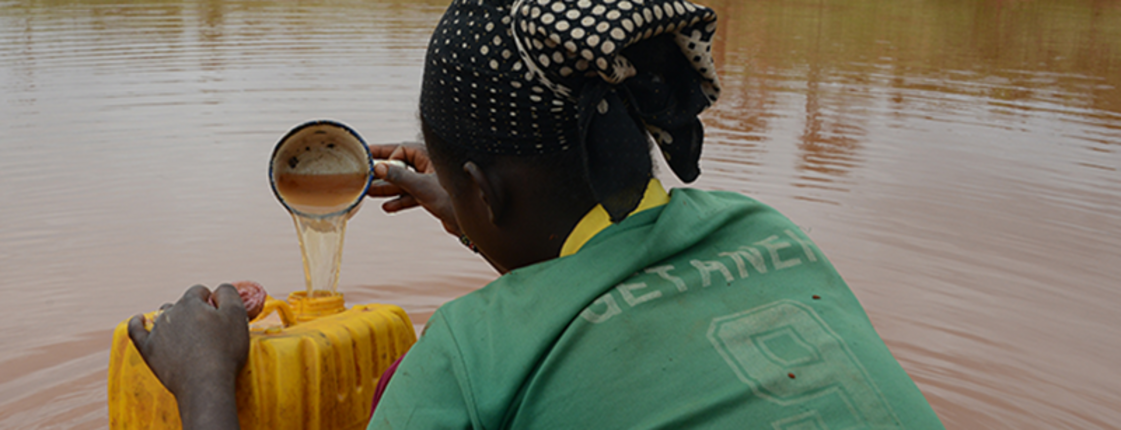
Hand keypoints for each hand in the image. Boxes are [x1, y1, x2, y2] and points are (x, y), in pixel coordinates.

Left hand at [128, 284, 247, 429]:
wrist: (205, 383)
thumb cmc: (224, 350)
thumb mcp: (237, 315)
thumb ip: (228, 293)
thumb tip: (218, 289)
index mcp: (191, 303)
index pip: (198, 291)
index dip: (209, 300)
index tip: (217, 314)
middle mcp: (170, 313)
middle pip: (181, 305)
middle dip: (193, 312)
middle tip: (207, 330)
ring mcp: (157, 332)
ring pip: (163, 317)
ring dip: (174, 321)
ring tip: (187, 335)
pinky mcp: (148, 350)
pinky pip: (135, 331)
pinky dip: (136, 323)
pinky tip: (138, 319)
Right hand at [367, 143, 459, 234]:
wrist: (472, 220)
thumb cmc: (450, 198)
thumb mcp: (420, 186)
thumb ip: (398, 177)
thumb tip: (377, 168)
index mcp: (430, 156)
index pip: (402, 150)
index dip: (390, 160)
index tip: (379, 170)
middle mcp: (430, 166)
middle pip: (401, 166)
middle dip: (382, 173)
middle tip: (363, 173)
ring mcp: (431, 182)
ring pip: (404, 183)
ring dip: (387, 189)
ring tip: (368, 193)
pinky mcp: (432, 196)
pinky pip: (412, 196)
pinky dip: (400, 201)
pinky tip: (388, 208)